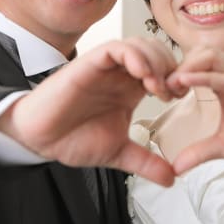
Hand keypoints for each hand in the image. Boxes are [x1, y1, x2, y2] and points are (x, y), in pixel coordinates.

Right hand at [0, 37, 181, 185]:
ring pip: (140, 44)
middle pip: (157, 51)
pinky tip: (141, 75)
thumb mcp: (119, 153)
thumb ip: (146, 162)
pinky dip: (134, 56)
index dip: (178, 78)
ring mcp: (105, 67)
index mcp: (130, 89)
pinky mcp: (89, 63)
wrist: (41, 140)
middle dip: (172, 67)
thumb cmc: (73, 139)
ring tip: (157, 87)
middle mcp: (120, 74)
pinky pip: (117, 48)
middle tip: (173, 91)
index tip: (182, 97)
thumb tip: (172, 179)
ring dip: (155, 61)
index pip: (163, 68)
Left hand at [166, 46, 223, 174]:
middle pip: (199, 54)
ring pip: (211, 55)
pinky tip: (188, 81)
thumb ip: (200, 152)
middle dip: (177, 66)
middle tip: (160, 85)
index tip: (157, 91)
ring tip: (172, 82)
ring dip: (189, 66)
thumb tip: (175, 168)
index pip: (194, 67)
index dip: (174, 75)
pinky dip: (207, 76)